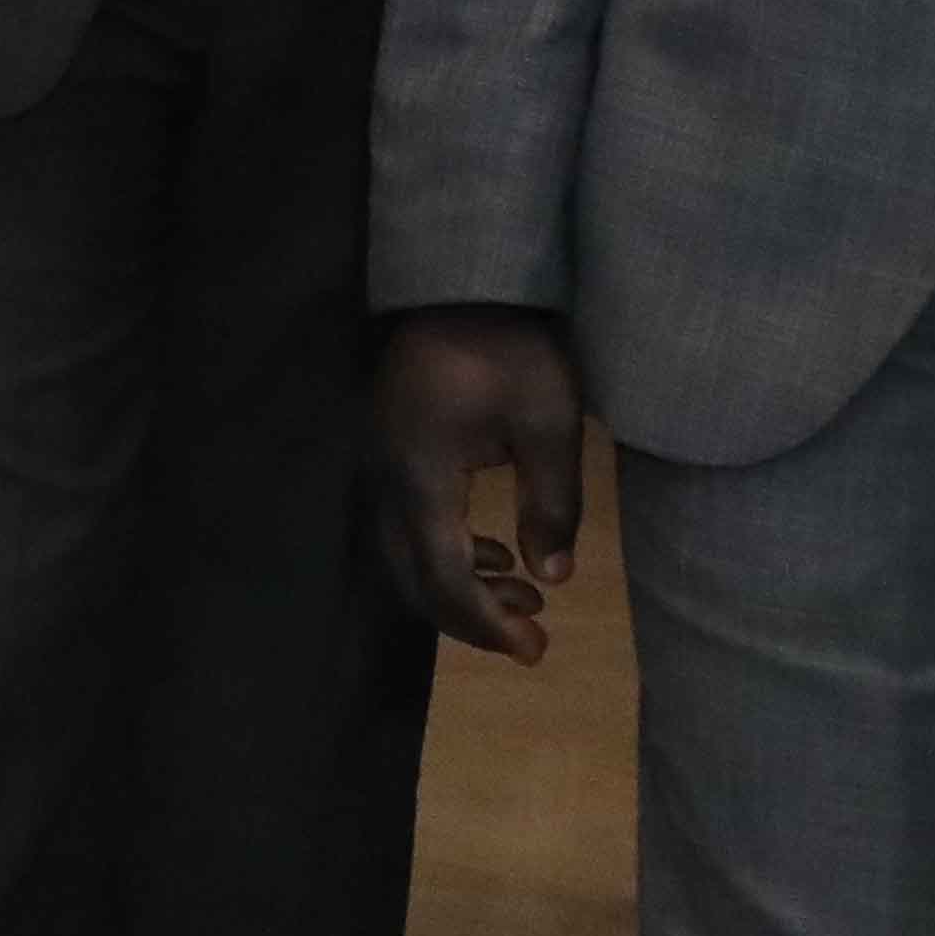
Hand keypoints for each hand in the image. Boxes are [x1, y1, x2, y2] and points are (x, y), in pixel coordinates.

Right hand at [375, 304, 588, 665]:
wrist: (461, 285)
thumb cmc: (511, 350)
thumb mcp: (549, 423)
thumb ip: (552, 504)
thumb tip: (552, 578)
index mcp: (423, 475)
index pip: (443, 575)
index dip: (485, 623)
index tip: (536, 650)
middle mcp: (388, 478)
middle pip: (412, 575)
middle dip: (471, 617)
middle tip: (534, 638)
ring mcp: (382, 463)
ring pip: (405, 553)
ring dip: (460, 586)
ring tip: (526, 595)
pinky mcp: (391, 450)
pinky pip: (406, 523)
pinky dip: (448, 553)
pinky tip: (494, 551)